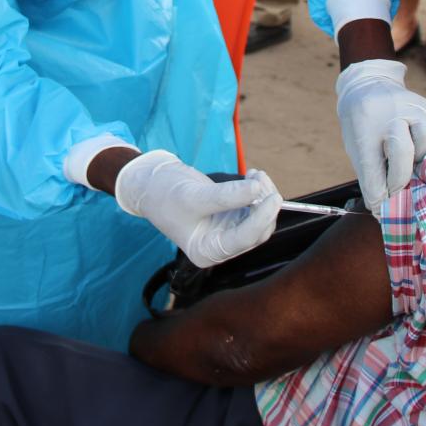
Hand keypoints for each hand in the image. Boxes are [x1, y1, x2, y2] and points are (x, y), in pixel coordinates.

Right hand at [114, 151, 281, 268]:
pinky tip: (251, 176)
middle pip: (257, 231)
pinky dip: (258, 191)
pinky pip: (254, 207)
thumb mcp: (194, 196)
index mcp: (207, 252)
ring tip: (255, 173)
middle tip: (260, 178)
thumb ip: (226, 196)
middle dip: (264, 205)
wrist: (152, 185)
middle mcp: (220, 246)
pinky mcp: (231, 215)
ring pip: (259, 219)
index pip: (244, 239)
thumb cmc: (165, 195)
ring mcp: (227, 230)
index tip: (273, 197)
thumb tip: (258, 188)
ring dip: (264, 195)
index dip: (261, 218)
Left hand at [336, 59, 425, 208]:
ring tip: (412, 162)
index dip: (378, 192)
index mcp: (364, 125)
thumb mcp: (357, 148)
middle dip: (400, 177)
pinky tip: (423, 151)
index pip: (370, 164)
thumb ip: (371, 177)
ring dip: (423, 157)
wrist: (369, 85)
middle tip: (397, 189)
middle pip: (402, 149)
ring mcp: (413, 107)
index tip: (381, 208)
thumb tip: (383, 212)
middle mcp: (390, 113)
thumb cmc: (362, 125)